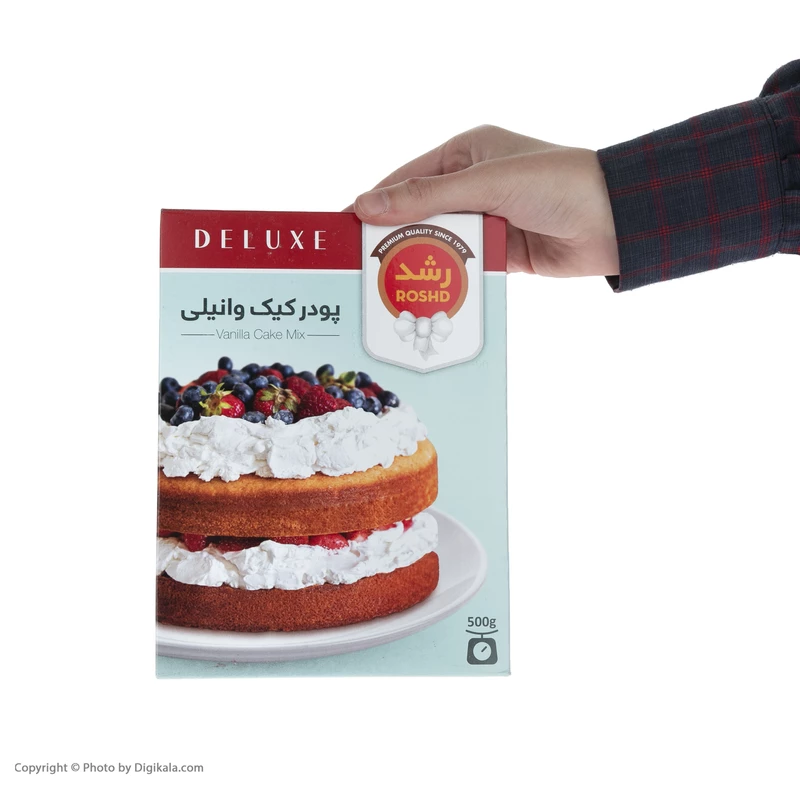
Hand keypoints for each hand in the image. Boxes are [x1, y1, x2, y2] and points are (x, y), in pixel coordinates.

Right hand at [351, 125, 619, 277]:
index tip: (345, 228)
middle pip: (421, 214)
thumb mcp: (485, 183)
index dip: (377, 203)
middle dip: (394, 239)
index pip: (408, 178)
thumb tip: (366, 204)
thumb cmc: (555, 183)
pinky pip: (467, 268)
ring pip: (442, 245)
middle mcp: (475, 185)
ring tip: (385, 288)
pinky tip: (426, 298)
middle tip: (360, 266)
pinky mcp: (504, 255)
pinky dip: (450, 281)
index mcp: (467, 153)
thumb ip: (427, 197)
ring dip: (421, 264)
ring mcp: (489, 221)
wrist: (616, 221)